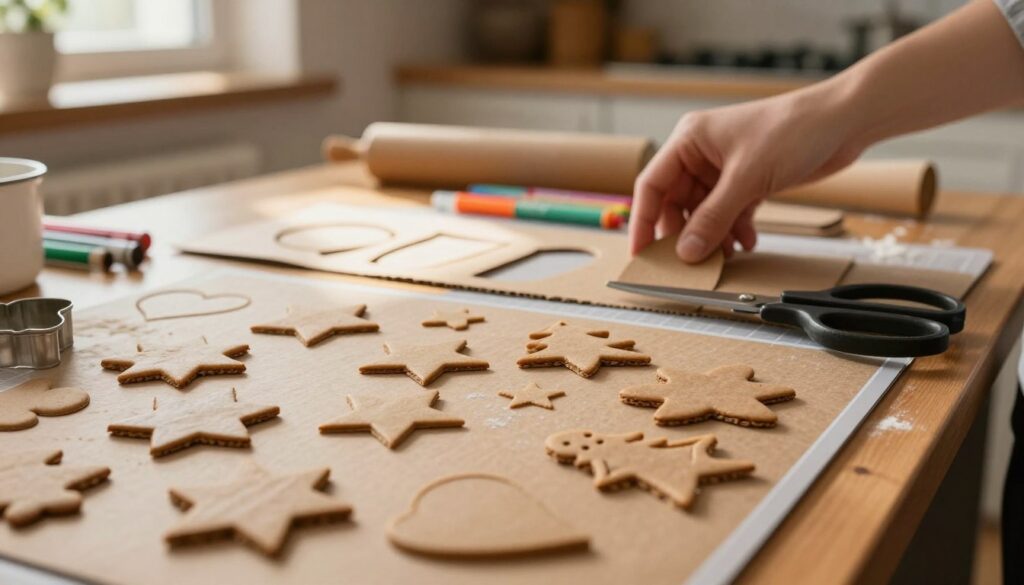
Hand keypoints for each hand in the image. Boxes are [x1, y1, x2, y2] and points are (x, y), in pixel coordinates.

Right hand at [629, 85, 863, 261]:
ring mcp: (725, 168)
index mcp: (689, 140)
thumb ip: (713, 218)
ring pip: (704, 212)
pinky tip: (746, 242)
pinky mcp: (748, 180)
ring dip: (712, 235)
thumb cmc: (794, 130)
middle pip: (677, 203)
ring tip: (723, 255)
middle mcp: (702, 154)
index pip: (652, 184)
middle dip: (684, 233)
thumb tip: (686, 251)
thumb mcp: (746, 178)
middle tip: (686, 263)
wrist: (843, 122)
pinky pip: (729, 213)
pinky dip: (734, 230)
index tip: (640, 253)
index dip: (643, 221)